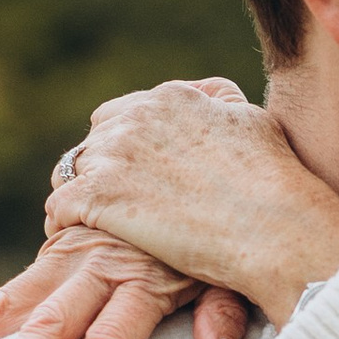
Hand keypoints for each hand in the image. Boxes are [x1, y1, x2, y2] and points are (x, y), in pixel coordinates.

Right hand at [0, 233, 253, 338]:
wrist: (202, 147)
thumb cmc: (230, 224)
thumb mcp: (234, 268)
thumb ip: (225, 313)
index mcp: (142, 276)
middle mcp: (97, 265)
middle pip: (48, 326)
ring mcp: (72, 254)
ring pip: (11, 304)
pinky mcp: (59, 244)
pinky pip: (11, 290)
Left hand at [47, 78, 338, 323]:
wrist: (277, 229)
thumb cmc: (278, 184)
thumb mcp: (255, 123)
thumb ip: (224, 107)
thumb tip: (218, 105)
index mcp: (172, 98)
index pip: (125, 114)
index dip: (127, 147)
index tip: (135, 176)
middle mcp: (137, 117)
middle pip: (95, 139)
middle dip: (102, 169)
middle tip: (111, 204)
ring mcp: (115, 155)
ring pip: (73, 171)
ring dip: (81, 196)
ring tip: (89, 225)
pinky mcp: (100, 196)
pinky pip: (59, 206)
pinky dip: (63, 223)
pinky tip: (75, 240)